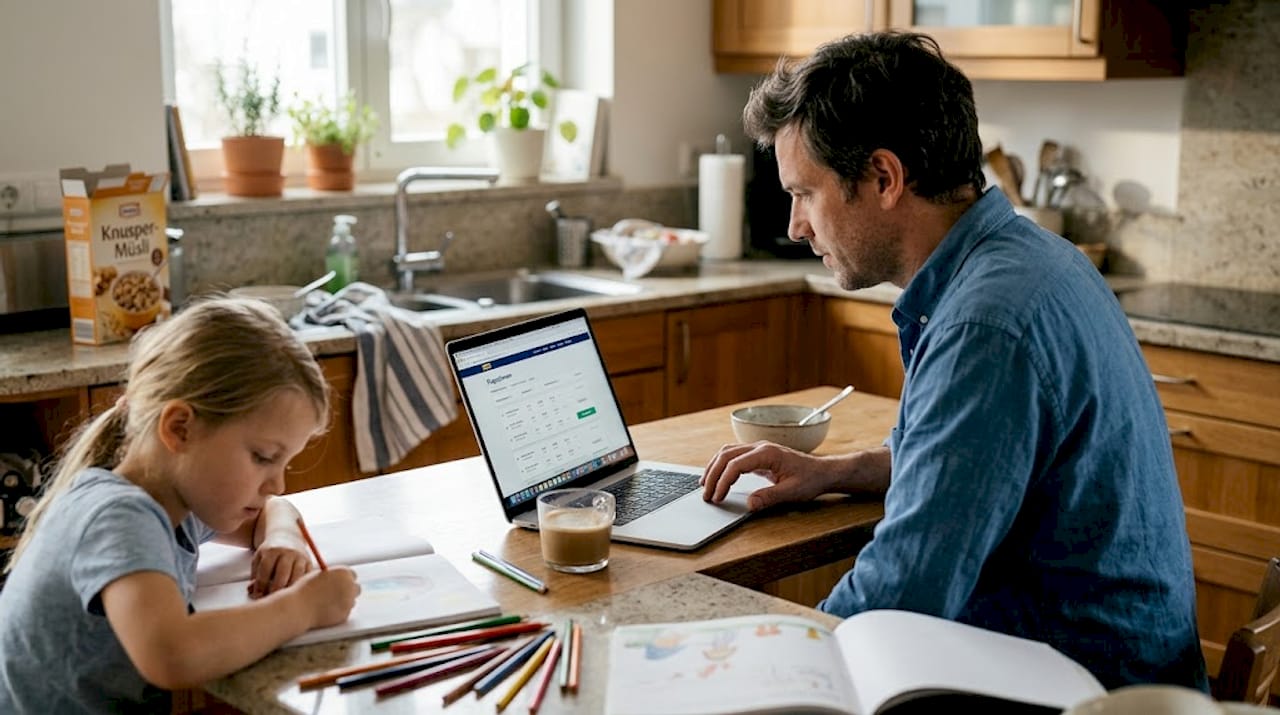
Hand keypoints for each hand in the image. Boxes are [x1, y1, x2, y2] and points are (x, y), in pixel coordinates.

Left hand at [247, 543, 310, 597]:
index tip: (257, 595)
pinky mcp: (309, 562)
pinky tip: (292, 593)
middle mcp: (288, 553)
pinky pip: (306, 578)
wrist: (288, 537)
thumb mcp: (259, 559)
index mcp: (272, 551)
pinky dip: (299, 587)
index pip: (265, 571)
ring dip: (288, 591)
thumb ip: (255, 576)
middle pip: (282, 576)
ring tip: (281, 598)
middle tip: (270, 601)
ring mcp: (300, 557)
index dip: (260, 586)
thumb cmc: (270, 553)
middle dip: (274, 591)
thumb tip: (254, 594)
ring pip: (296, 578)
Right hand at [296, 567, 360, 628]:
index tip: (341, 583)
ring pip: (352, 600)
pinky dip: (340, 611)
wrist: (299, 608)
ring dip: (344, 601)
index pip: (352, 575)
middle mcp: (349, 586)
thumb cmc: (305, 590)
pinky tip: (327, 610)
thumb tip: (337, 578)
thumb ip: (332, 576)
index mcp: (343, 573)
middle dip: (348, 590)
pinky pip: (346, 611)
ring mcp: (349, 600)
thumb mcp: (319, 575)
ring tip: (328, 603)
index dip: (345, 579)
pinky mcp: (346, 614)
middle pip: (356, 587)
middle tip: (339, 594)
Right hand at [701, 441, 834, 510]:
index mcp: (767, 454)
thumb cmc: (809, 480)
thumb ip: (770, 497)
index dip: (723, 481)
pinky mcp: (758, 455)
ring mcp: (758, 449)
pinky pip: (733, 456)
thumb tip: (749, 504)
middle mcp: (760, 447)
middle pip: (726, 455)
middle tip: (706, 495)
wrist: (822, 472)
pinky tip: (718, 478)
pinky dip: (722, 466)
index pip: (736, 465)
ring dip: (714, 468)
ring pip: (727, 452)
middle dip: (713, 475)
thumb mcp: (792, 492)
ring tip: (706, 486)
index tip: (718, 497)